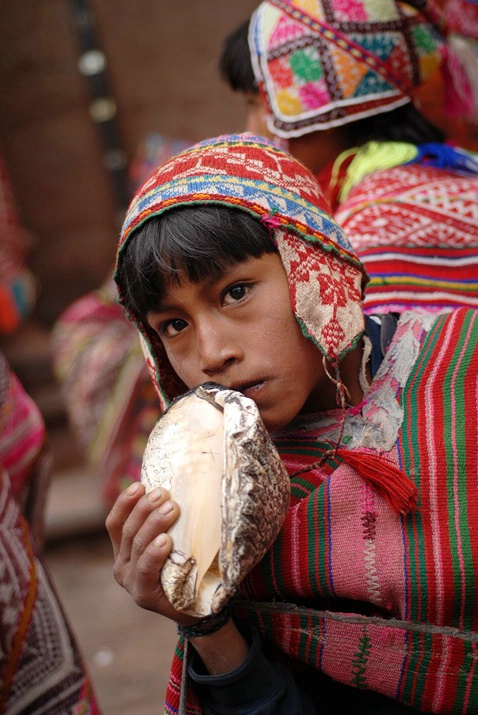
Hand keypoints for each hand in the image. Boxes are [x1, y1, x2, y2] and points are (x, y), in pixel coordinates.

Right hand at [105, 482, 197, 625]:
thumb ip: (165, 522)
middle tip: (164, 493)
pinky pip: (146, 569)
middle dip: (145, 508)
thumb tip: (174, 489)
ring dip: (154, 523)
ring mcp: (130, 581)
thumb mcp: (171, 541)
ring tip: (171, 508)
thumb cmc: (184, 567)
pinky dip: (154, 553)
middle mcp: (121, 564)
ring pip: (138, 545)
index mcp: (123, 549)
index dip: (125, 502)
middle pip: (128, 530)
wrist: (196, 607)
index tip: (141, 484)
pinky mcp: (143, 595)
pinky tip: (165, 540)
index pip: (116, 522)